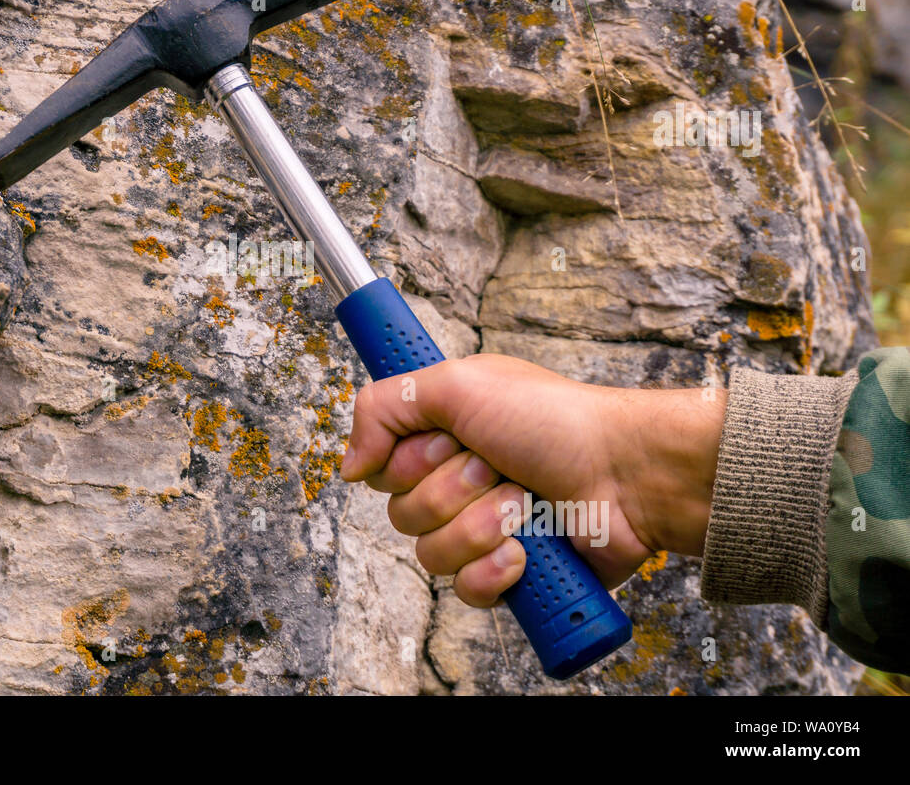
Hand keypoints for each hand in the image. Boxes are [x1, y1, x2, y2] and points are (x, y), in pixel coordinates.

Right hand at [339, 354, 725, 607]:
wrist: (626, 473)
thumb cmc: (556, 419)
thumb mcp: (458, 383)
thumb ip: (383, 406)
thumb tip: (347, 466)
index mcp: (441, 438)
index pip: (379, 467)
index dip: (404, 458)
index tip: (443, 438)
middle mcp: (455, 484)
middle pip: (399, 512)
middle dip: (451, 488)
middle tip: (495, 464)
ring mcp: (481, 532)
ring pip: (430, 554)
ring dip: (480, 525)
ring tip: (521, 502)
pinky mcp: (508, 575)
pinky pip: (465, 592)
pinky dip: (496, 569)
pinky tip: (526, 547)